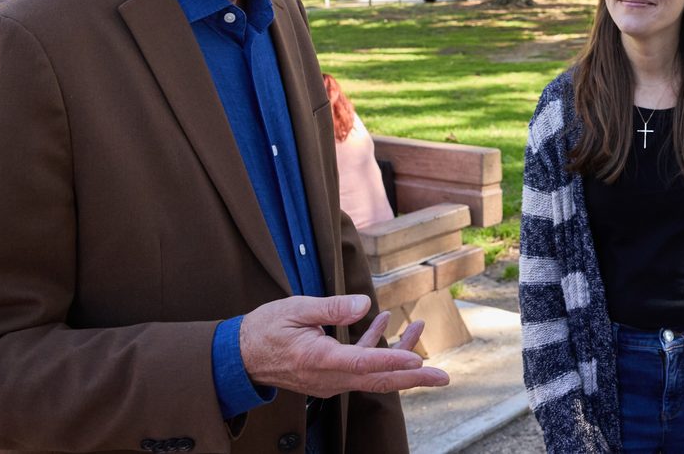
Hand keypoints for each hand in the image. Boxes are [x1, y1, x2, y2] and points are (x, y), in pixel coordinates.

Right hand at [239, 294, 449, 396]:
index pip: (364, 364)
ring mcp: (329, 380)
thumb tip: (364, 304)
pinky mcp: (329, 375)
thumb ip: (331, 308)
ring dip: (399, 353)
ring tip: (419, 327)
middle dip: (413, 378)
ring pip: (372, 373)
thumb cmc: (265, 329)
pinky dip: (376, 347)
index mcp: (319, 360)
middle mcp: (328, 377)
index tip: (420, 362)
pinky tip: (385, 322)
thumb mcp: (295, 309)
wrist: (239, 356)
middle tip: (444, 378)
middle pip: (378, 380)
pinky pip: (360, 366)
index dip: (394, 362)